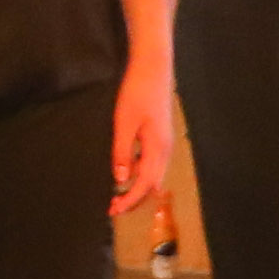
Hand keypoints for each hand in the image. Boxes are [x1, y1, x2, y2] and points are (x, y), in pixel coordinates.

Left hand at [107, 55, 172, 218]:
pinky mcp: (160, 135)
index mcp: (157, 148)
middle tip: (113, 206)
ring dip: (136, 185)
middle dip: (134, 198)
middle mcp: (165, 149)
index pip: (145, 184)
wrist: (153, 68)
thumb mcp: (124, 123)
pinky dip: (139, 171)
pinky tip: (124, 168)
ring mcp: (165, 142)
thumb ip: (122, 152)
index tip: (113, 210)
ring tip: (116, 191)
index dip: (130, 200)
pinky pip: (151, 161)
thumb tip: (120, 179)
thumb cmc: (137, 93)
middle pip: (152, 184)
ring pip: (152, 174)